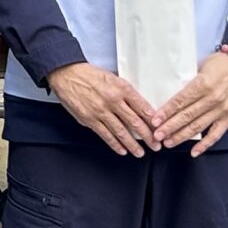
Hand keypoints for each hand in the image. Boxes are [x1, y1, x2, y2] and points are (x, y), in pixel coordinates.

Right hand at [44, 63, 163, 157]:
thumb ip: (125, 92)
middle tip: (155, 145)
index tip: (160, 129)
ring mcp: (101, 111)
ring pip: (121, 132)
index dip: (152, 121)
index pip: (142, 107)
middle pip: (135, 122)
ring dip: (132, 145)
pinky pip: (105, 135)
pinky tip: (122, 150)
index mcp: (121, 88)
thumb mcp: (113, 78)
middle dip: (147, 136)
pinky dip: (115, 144)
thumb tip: (140, 107)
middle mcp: (113, 100)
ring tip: (140, 152)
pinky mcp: (89, 119)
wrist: (67, 74)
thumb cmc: (90, 75)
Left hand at [150, 50, 227, 156]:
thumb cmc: (218, 63)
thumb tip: (166, 95)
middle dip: (170, 127)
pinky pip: (216, 134)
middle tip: (157, 135)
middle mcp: (213, 98)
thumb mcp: (199, 66)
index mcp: (203, 83)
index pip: (181, 101)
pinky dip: (205, 145)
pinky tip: (193, 152)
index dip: (167, 112)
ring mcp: (222, 109)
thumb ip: (187, 82)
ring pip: (199, 126)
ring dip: (182, 136)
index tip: (155, 120)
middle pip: (188, 116)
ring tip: (168, 142)